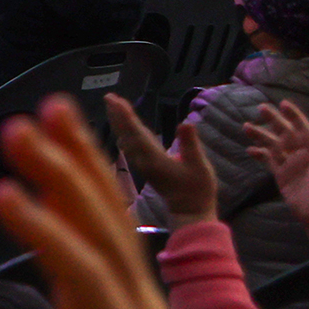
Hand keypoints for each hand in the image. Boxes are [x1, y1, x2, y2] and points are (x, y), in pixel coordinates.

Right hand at [0, 96, 213, 308]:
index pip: (84, 280)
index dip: (44, 235)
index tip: (0, 193)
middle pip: (106, 234)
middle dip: (64, 177)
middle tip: (19, 127)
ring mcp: (144, 296)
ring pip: (117, 219)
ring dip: (83, 162)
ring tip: (52, 108)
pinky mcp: (135, 287)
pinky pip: (116, 225)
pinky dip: (93, 180)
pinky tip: (69, 145)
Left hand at [111, 95, 216, 226]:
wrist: (189, 211)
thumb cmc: (197, 189)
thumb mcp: (199, 166)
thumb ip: (191, 145)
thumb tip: (185, 123)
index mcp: (154, 159)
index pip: (137, 133)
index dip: (127, 116)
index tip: (117, 102)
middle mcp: (143, 160)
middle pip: (127, 133)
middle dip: (117, 114)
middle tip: (108, 97)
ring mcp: (142, 164)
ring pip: (126, 138)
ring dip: (119, 121)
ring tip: (113, 105)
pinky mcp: (144, 166)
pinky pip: (130, 145)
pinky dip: (125, 131)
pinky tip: (122, 125)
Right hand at [244, 100, 308, 248]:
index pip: (303, 130)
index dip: (294, 117)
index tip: (284, 104)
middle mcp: (302, 156)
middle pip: (285, 134)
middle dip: (274, 121)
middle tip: (261, 108)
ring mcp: (291, 166)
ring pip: (274, 146)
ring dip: (262, 136)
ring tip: (247, 126)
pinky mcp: (283, 177)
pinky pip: (269, 161)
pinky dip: (260, 155)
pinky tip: (249, 150)